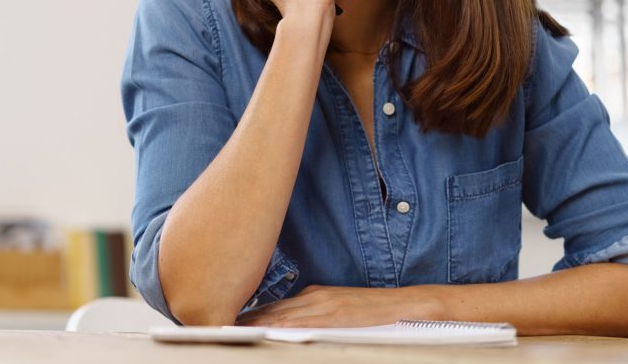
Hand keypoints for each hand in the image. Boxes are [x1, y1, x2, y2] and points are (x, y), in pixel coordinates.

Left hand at [234, 284, 443, 327]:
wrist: (407, 304)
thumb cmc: (373, 311)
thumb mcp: (337, 307)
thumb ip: (312, 312)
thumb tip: (286, 322)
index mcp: (312, 295)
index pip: (273, 307)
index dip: (249, 315)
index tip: (229, 321)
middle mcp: (314, 297)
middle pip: (272, 310)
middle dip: (246, 320)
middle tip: (220, 325)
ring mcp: (324, 305)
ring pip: (282, 316)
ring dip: (257, 324)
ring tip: (234, 331)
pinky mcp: (336, 314)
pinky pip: (304, 322)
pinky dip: (283, 327)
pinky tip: (268, 332)